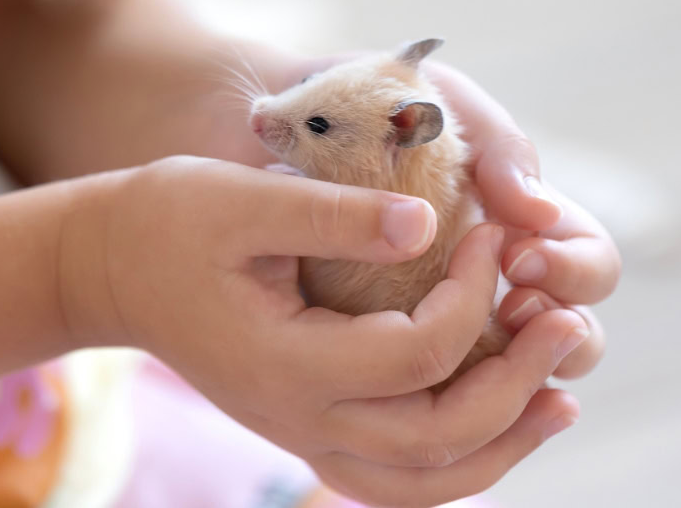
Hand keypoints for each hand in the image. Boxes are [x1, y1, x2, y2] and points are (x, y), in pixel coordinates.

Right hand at [60, 156, 587, 506]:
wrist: (114, 267)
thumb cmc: (171, 224)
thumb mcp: (244, 201)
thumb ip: (335, 216)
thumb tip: (429, 223)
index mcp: (285, 360)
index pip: (416, 354)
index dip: (470, 295)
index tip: (488, 235)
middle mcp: (297, 416)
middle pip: (435, 437)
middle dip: (514, 387)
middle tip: (566, 330)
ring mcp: (299, 431)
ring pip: (421, 480)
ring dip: (499, 447)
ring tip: (556, 402)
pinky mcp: (302, 424)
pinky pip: (392, 475)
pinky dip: (452, 464)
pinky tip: (490, 425)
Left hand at [426, 62, 619, 378]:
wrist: (314, 126)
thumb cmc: (395, 113)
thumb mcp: (457, 114)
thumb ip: (504, 153)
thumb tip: (538, 213)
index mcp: (534, 228)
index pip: (593, 268)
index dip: (571, 271)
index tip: (515, 256)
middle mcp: (507, 280)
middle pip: (572, 334)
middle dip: (550, 327)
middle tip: (506, 304)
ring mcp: (459, 314)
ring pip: (513, 371)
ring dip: (506, 363)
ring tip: (458, 336)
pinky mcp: (404, 336)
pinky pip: (441, 378)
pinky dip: (441, 380)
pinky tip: (410, 370)